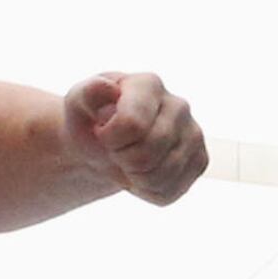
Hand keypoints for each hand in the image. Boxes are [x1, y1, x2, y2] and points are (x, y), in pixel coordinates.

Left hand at [62, 72, 207, 206]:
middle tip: (116, 150)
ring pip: (158, 177)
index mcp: (149, 85)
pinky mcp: (200, 162)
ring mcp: (193, 134)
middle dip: (120, 160)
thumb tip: (109, 88)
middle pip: (145, 156)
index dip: (110, 140)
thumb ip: (87, 94)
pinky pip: (168, 193)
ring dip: (132, 178)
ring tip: (128, 161)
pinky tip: (142, 174)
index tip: (104, 132)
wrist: (105, 146)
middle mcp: (179, 106)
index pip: (132, 125)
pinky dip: (146, 192)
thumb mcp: (77, 105)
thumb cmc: (91, 122)